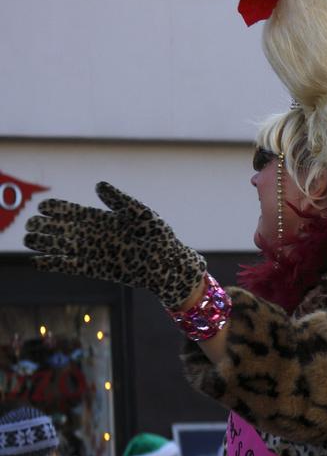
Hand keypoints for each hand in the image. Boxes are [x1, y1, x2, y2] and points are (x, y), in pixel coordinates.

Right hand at [24, 181, 205, 308]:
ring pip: (64, 247)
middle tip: (30, 223)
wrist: (169, 264)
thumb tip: (97, 185)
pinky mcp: (98, 270)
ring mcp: (96, 253)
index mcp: (105, 220)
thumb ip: (119, 200)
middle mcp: (97, 236)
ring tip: (28, 238)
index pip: (76, 213)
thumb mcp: (141, 213)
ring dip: (46, 243)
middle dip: (47, 225)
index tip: (43, 206)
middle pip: (65, 229)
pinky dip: (55, 264)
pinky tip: (38, 261)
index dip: (59, 209)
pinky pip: (72, 267)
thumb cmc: (159, 236)